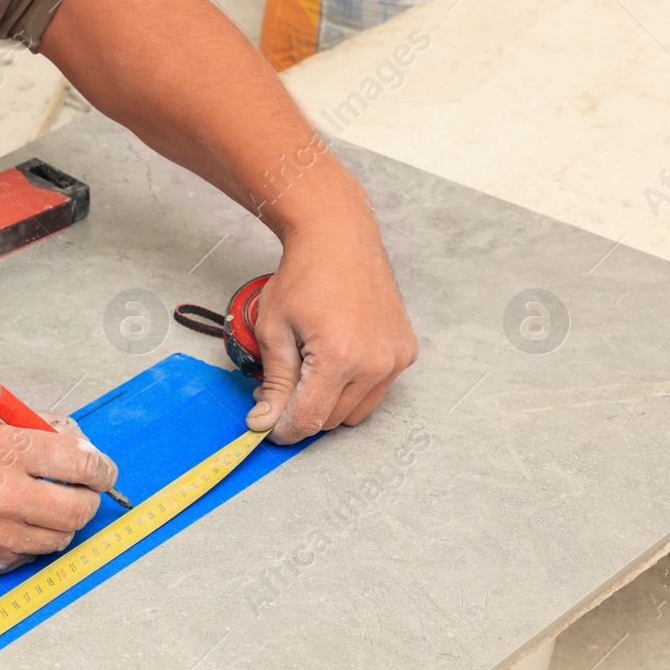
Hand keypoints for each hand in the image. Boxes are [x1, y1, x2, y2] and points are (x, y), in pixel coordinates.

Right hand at [0, 411, 117, 574]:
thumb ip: (41, 428)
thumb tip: (83, 446)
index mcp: (9, 450)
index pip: (83, 464)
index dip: (102, 469)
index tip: (102, 470)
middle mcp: (5, 494)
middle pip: (81, 509)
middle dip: (89, 499)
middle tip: (81, 492)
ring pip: (60, 538)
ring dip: (61, 523)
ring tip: (43, 507)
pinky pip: (31, 556)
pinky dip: (32, 541)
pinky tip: (13, 523)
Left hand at [246, 221, 418, 443]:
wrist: (338, 239)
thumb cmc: (302, 277)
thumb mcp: (274, 332)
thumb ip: (274, 383)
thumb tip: (264, 422)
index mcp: (339, 358)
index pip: (309, 419)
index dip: (282, 430)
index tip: (265, 426)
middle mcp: (375, 363)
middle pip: (332, 421)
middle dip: (301, 414)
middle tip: (277, 390)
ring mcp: (394, 359)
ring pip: (355, 412)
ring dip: (327, 404)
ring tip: (305, 373)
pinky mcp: (405, 352)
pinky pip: (375, 391)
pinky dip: (351, 388)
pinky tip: (333, 360)